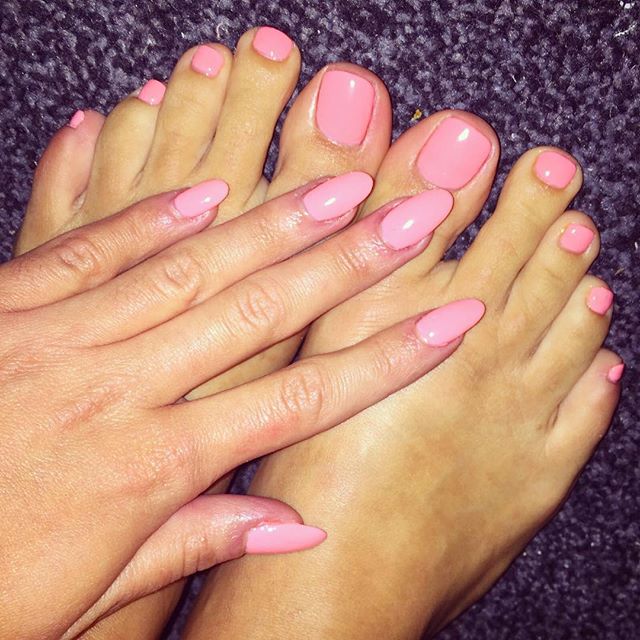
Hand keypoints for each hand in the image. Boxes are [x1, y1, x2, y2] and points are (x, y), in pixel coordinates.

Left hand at [0, 173, 479, 637]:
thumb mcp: (91, 595)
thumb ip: (198, 542)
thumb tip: (298, 525)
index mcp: (148, 466)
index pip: (300, 402)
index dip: (386, 360)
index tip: (449, 321)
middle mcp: (117, 388)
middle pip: (261, 313)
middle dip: (350, 262)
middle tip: (413, 215)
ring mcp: (61, 336)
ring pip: (192, 267)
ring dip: (273, 224)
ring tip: (339, 186)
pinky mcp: (10, 302)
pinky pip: (98, 248)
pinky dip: (158, 215)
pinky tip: (210, 188)